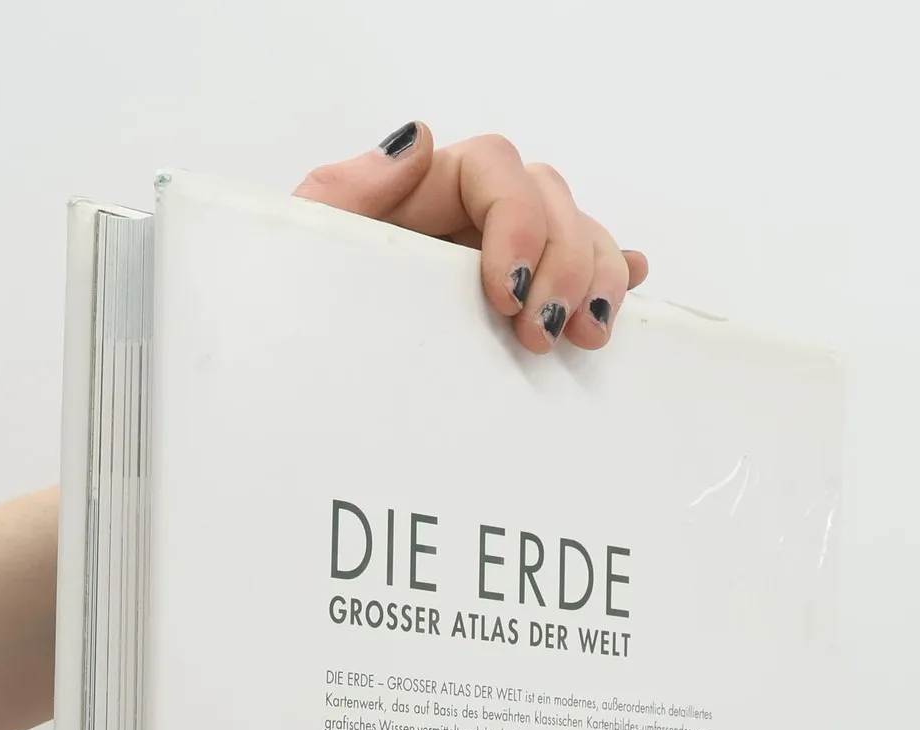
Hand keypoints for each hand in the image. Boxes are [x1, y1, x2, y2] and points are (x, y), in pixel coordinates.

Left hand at [294, 122, 648, 355]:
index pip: (494, 169)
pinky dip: (610, 277)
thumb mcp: (306, 255)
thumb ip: (347, 193)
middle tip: (543, 333)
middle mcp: (465, 221)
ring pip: (575, 234)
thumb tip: (417, 139)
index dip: (517, 219)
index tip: (507, 292)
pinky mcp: (518, 307)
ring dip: (595, 276)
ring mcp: (498, 263)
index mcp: (420, 195)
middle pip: (548, 198)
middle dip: (563, 262)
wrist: (299, 400)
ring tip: (586, 334)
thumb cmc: (294, 321)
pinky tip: (624, 292)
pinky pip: (580, 273)